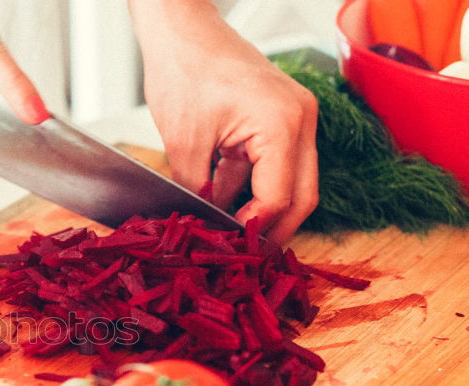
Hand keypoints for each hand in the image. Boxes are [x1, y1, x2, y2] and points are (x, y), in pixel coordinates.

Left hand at [129, 0, 318, 243]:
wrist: (181, 31)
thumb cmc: (184, 71)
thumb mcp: (185, 143)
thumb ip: (199, 190)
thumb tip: (204, 225)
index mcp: (283, 125)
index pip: (280, 197)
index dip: (256, 229)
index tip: (234, 248)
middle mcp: (300, 120)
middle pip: (302, 195)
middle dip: (275, 229)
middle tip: (249, 257)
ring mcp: (294, 117)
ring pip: (292, 182)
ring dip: (264, 209)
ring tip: (236, 237)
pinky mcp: (279, 117)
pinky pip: (273, 163)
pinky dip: (252, 186)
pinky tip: (226, 205)